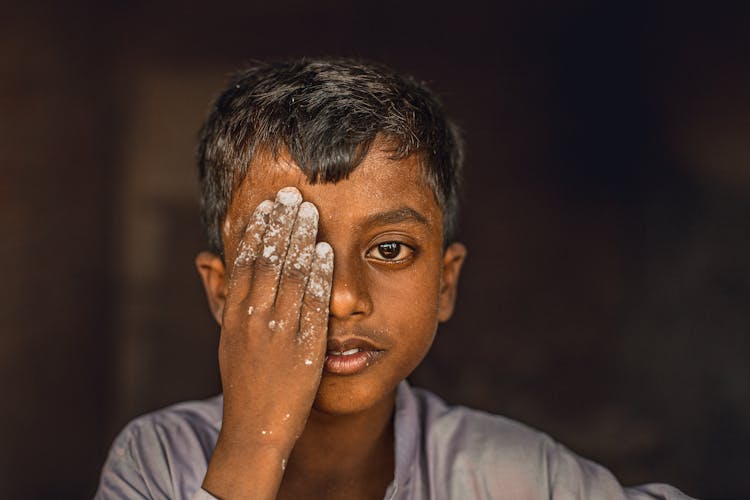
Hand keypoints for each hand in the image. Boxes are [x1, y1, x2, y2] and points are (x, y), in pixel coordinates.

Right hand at [202, 187, 332, 498]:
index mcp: (234, 316)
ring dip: (298, 239)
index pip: (242, 263)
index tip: (263, 203)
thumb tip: (207, 258)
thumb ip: (224, 297)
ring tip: (307, 209)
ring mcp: (278, 332)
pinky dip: (318, 275)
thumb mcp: (227, 338)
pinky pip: (312, 305)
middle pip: (265, 261)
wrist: (255, 428)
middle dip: (278, 224)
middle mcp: (253, 319)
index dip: (253, 230)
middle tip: (289, 193)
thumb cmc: (244, 382)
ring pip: (288, 276)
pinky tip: (324, 249)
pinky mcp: (304, 346)